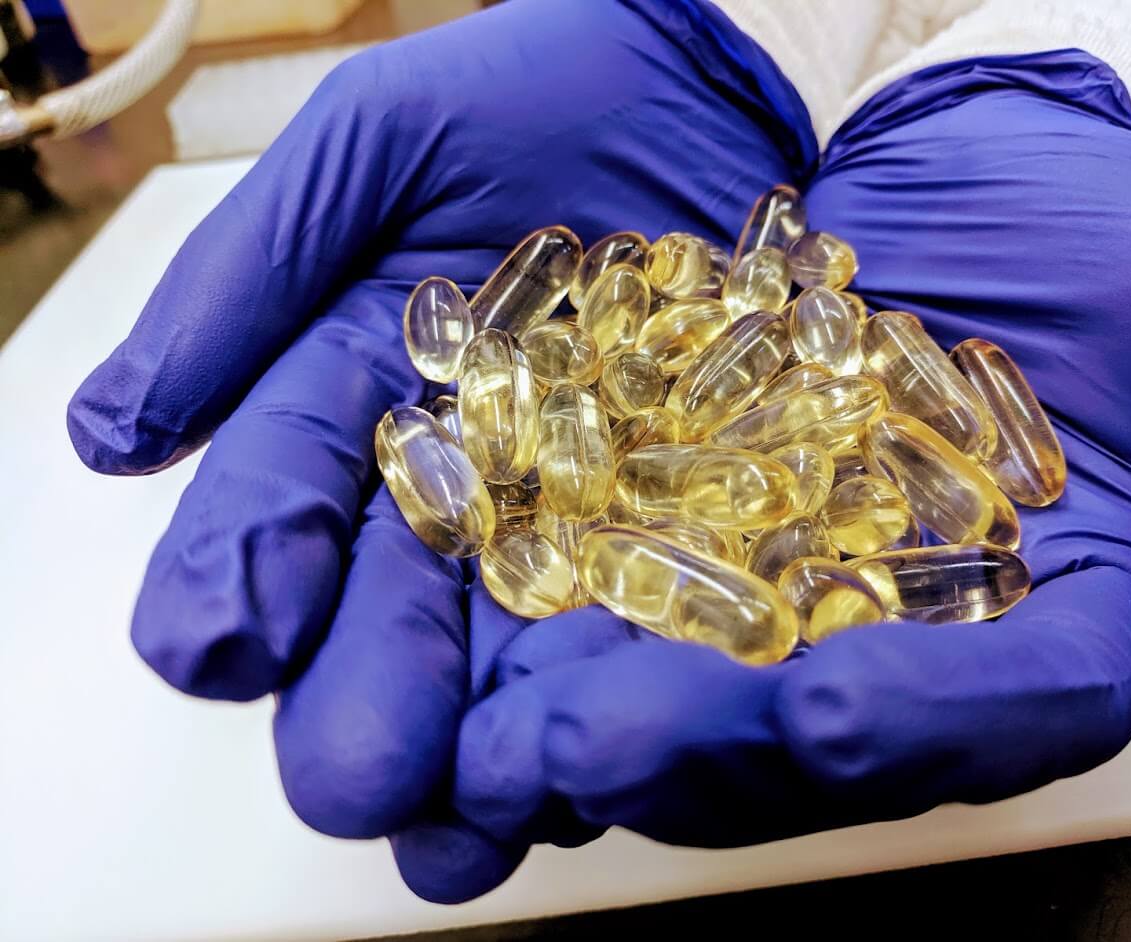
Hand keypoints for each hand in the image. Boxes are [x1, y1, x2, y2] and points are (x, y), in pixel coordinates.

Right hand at [66, 0, 814, 900]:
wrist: (719, 88)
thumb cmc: (542, 95)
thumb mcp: (380, 149)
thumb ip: (253, 278)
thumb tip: (116, 432)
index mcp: (357, 403)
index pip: (278, 508)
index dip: (241, 574)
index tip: (217, 643)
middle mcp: (459, 485)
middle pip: (394, 615)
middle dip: (365, 699)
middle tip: (353, 777)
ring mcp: (578, 516)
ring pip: (516, 652)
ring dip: (492, 741)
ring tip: (472, 815)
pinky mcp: (696, 523)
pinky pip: (664, 614)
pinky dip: (642, 683)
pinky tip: (622, 747)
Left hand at [451, 49, 1130, 851]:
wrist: (961, 158)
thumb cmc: (1100, 241)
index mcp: (1033, 626)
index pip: (974, 713)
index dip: (896, 729)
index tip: (811, 719)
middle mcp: (876, 634)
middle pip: (779, 730)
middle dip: (667, 750)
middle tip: (552, 763)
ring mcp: (755, 583)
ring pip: (659, 676)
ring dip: (551, 711)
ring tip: (455, 744)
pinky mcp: (658, 515)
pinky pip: (582, 566)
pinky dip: (510, 595)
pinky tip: (432, 615)